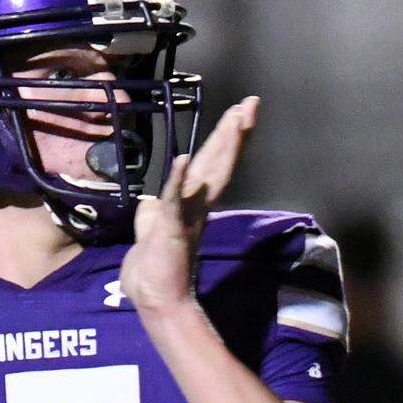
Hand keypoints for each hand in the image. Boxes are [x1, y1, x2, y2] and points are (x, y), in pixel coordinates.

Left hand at [119, 96, 259, 315]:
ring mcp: (186, 219)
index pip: (213, 165)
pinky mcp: (170, 232)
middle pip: (219, 163)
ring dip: (221, 147)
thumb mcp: (152, 231)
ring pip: (208, 176)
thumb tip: (151, 199)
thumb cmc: (153, 269)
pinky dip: (178, 181)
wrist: (153, 300)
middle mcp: (197, 208)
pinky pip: (174, 202)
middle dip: (234, 132)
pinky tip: (185, 158)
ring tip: (236, 118)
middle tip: (251, 102)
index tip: (238, 112)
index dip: (226, 138)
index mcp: (194, 206)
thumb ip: (156, 212)